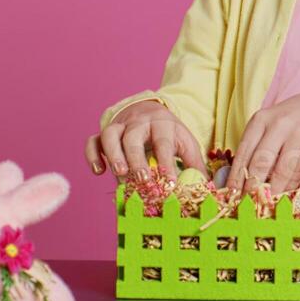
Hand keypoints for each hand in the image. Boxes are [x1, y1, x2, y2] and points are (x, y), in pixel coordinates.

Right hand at [86, 100, 208, 181]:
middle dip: (137, 160)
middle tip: (143, 181)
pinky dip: (93, 155)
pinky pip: (93, 140)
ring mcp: (119, 126)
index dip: (166, 163)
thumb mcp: (186, 144)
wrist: (149, 111)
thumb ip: (195, 165)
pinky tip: (99, 171)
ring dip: (112, 155)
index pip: (163, 143)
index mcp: (163, 125)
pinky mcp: (104, 133)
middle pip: (133, 137)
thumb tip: (207, 189)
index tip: (169, 184)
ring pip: (110, 134)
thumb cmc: (170, 134)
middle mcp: (139, 122)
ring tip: (119, 174)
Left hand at [228, 90, 299, 197]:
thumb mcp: (270, 127)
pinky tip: (288, 192)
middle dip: (253, 185)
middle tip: (248, 203)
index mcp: (261, 120)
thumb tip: (240, 181)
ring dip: (274, 189)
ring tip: (267, 203)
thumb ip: (257, 148)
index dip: (236, 175)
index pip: (244, 151)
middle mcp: (278, 124)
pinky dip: (293, 183)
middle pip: (261, 160)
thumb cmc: (292, 121)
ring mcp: (299, 133)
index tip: (231, 194)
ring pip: (283, 168)